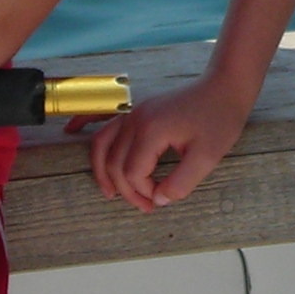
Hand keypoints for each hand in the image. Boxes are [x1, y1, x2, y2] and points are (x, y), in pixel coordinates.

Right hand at [88, 76, 254, 210]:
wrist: (223, 87)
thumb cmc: (219, 119)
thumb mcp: (208, 157)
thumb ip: (181, 183)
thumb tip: (158, 199)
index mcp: (151, 131)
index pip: (132, 172)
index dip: (144, 191)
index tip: (162, 199)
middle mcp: (135, 120)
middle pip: (114, 163)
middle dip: (126, 190)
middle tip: (146, 206)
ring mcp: (132, 112)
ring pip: (101, 144)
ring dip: (101, 170)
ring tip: (110, 193)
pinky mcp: (136, 109)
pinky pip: (103, 119)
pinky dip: (84, 125)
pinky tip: (71, 130)